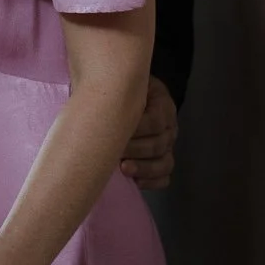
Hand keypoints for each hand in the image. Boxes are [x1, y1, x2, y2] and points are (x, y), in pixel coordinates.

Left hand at [120, 75, 177, 189]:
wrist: (122, 95)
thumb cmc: (119, 90)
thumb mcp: (120, 82)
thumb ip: (115, 90)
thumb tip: (95, 101)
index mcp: (161, 104)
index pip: (156, 121)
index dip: (137, 130)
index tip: (114, 132)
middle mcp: (169, 126)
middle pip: (159, 144)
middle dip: (135, 150)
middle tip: (113, 152)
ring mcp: (167, 146)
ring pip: (164, 162)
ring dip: (144, 168)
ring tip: (123, 168)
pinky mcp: (162, 161)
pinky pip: (165, 176)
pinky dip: (153, 182)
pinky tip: (136, 181)